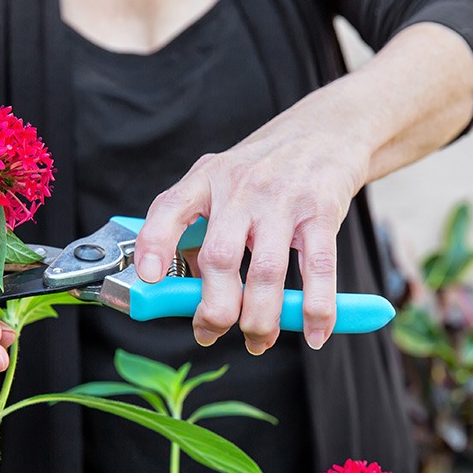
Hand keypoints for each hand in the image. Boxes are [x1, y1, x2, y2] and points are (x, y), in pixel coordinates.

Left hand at [134, 98, 366, 354]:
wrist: (324, 131)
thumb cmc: (263, 169)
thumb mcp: (220, 181)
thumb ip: (198, 226)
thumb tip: (181, 293)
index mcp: (206, 179)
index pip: (170, 208)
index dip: (155, 244)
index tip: (148, 278)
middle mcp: (241, 188)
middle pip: (220, 258)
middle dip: (215, 309)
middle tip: (211, 333)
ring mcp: (282, 200)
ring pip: (267, 272)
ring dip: (261, 319)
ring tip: (258, 342)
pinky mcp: (321, 212)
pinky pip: (318, 269)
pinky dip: (316, 308)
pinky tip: (314, 333)